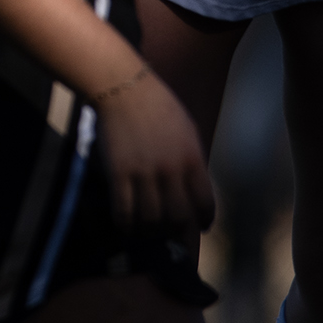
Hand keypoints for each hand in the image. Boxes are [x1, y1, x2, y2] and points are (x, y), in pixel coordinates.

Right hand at [94, 68, 216, 232]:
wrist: (123, 87)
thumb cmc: (157, 105)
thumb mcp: (186, 129)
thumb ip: (192, 160)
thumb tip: (193, 190)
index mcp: (192, 157)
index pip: (204, 202)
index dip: (203, 220)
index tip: (199, 226)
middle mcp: (170, 169)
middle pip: (177, 218)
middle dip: (176, 232)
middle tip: (172, 235)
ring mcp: (144, 172)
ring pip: (151, 220)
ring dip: (150, 231)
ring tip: (148, 230)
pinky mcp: (118, 173)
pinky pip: (124, 211)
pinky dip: (126, 224)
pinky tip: (127, 224)